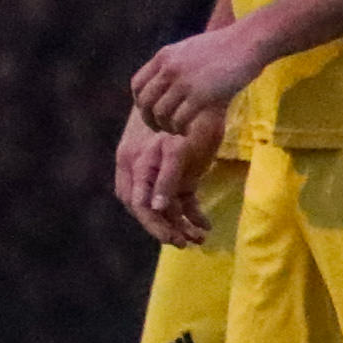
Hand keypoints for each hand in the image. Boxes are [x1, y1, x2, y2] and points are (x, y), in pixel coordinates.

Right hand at [114, 109, 223, 243]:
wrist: (200, 98)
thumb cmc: (188, 122)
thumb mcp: (177, 151)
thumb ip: (166, 178)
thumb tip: (156, 208)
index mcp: (136, 164)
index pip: (138, 203)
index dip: (153, 222)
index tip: (171, 238)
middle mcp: (143, 170)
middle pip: (149, 209)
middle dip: (166, 228)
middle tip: (185, 243)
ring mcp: (160, 173)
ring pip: (166, 207)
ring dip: (181, 225)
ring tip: (200, 239)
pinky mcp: (178, 174)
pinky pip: (180, 199)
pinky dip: (191, 213)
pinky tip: (205, 225)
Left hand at [132, 19, 267, 134]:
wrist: (249, 42)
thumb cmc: (227, 46)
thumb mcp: (191, 48)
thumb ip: (175, 63)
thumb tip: (167, 82)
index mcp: (164, 56)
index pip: (138, 84)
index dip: (140, 102)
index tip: (149, 111)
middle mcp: (170, 69)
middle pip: (146, 102)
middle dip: (149, 119)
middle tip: (158, 128)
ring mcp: (185, 82)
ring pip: (161, 113)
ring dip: (166, 126)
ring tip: (176, 130)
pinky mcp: (202, 96)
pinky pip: (180, 119)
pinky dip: (180, 128)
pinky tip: (187, 130)